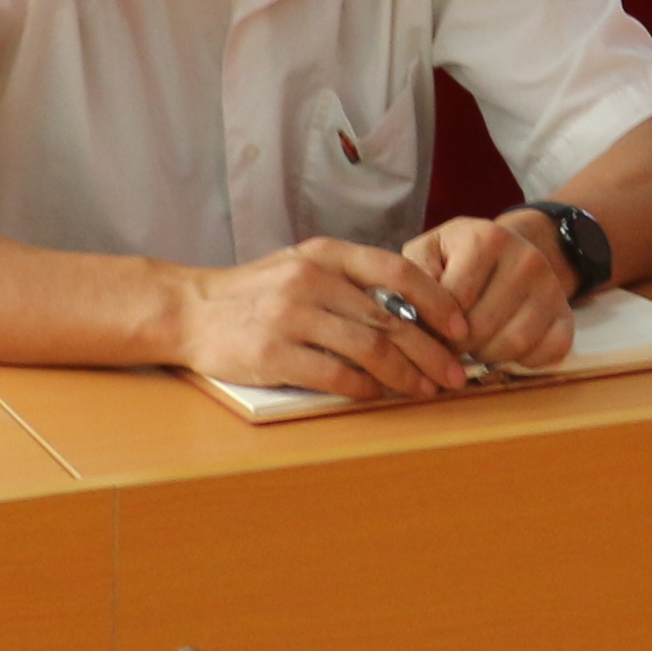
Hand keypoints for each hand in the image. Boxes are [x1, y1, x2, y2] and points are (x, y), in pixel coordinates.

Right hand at [172, 239, 478, 399]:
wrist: (190, 309)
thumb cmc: (256, 292)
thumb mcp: (304, 266)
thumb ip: (351, 282)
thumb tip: (414, 312)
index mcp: (325, 254)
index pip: (396, 270)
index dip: (436, 300)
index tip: (461, 327)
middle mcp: (310, 279)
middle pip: (388, 318)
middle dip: (430, 350)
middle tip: (454, 373)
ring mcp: (290, 316)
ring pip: (367, 348)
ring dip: (404, 375)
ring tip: (424, 390)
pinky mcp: (272, 354)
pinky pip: (333, 374)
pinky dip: (362, 388)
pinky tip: (377, 396)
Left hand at [404, 210, 580, 367]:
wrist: (513, 249)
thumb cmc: (459, 256)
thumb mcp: (430, 251)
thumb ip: (413, 277)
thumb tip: (409, 316)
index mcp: (486, 238)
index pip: (452, 301)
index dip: (433, 326)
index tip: (426, 331)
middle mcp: (526, 258)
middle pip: (481, 327)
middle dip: (457, 347)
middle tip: (448, 346)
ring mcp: (551, 287)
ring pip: (513, 345)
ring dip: (486, 357)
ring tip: (473, 347)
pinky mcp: (567, 315)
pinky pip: (547, 354)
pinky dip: (522, 362)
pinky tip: (504, 349)